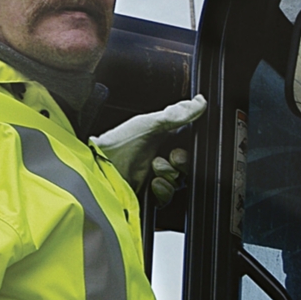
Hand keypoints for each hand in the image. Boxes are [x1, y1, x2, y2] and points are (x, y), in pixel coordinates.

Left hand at [90, 94, 206, 202]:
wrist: (101, 167)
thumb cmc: (119, 142)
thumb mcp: (150, 124)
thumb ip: (178, 114)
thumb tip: (200, 101)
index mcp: (162, 140)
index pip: (187, 146)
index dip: (189, 149)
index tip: (182, 146)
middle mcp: (159, 158)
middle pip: (186, 166)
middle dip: (181, 162)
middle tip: (171, 157)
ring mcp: (154, 177)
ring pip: (178, 182)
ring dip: (170, 175)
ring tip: (155, 167)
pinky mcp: (149, 194)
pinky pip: (167, 197)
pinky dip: (164, 190)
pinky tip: (153, 182)